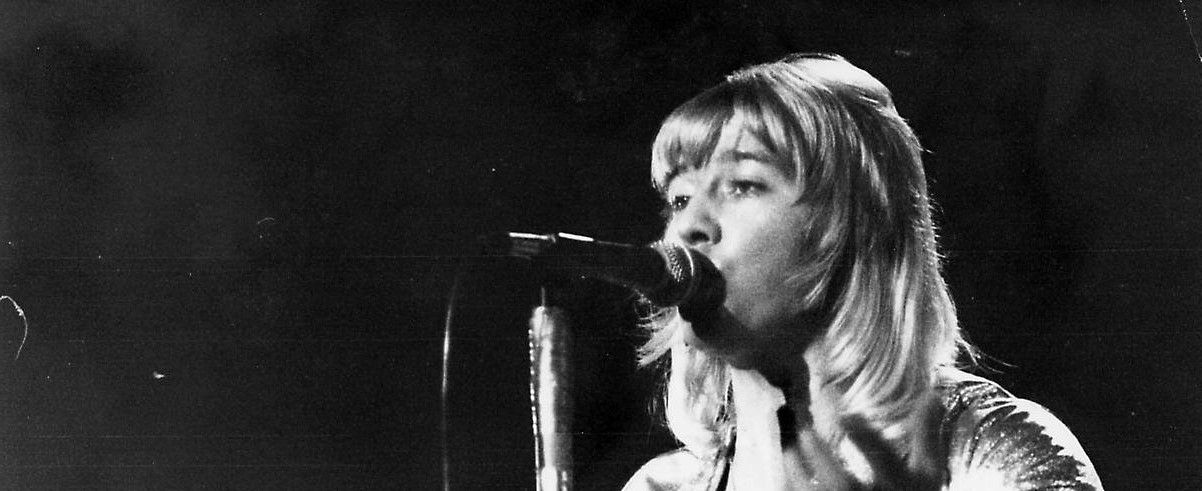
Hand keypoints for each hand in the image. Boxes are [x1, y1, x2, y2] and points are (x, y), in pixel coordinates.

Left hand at [781, 408, 942, 489]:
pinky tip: (781, 476)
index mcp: (901, 486)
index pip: (886, 463)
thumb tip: (931, 394)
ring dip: (799, 475)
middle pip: (843, 484)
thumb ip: (926, 436)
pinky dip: (791, 490)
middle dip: (823, 460)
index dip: (867, 440)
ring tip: (789, 451)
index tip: (847, 415)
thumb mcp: (926, 473)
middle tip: (805, 431)